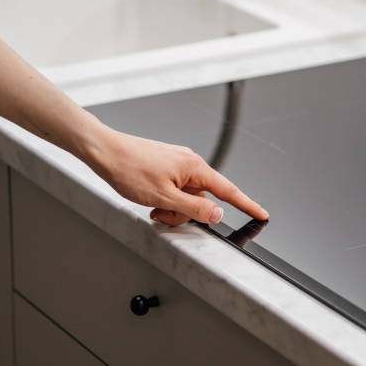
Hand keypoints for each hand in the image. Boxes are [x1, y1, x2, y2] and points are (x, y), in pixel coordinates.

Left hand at [84, 123, 267, 225]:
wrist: (105, 151)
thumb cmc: (129, 169)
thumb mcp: (164, 197)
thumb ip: (195, 207)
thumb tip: (218, 213)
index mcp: (194, 168)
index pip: (228, 191)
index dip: (247, 205)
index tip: (261, 214)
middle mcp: (190, 163)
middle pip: (202, 198)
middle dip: (185, 212)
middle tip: (162, 213)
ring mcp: (178, 164)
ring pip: (187, 196)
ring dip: (172, 207)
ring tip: (152, 205)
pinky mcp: (166, 166)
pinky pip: (176, 188)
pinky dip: (166, 198)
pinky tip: (150, 197)